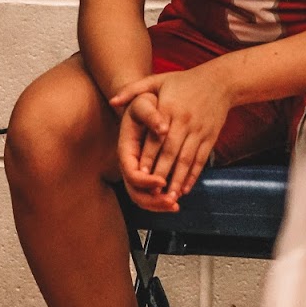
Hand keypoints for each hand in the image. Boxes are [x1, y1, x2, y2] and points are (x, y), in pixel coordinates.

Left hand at [111, 66, 230, 202]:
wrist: (220, 80)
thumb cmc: (184, 81)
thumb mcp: (158, 80)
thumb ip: (133, 89)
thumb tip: (112, 101)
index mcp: (169, 108)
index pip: (157, 137)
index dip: (149, 156)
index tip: (140, 173)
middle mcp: (185, 121)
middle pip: (172, 152)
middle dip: (162, 173)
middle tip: (152, 192)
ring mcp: (199, 130)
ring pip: (188, 159)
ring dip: (178, 180)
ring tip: (169, 198)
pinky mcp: (210, 137)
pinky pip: (201, 159)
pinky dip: (194, 176)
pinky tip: (186, 189)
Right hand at [117, 93, 177, 211]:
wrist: (149, 103)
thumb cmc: (146, 102)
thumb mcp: (145, 102)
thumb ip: (151, 114)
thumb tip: (163, 129)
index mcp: (126, 150)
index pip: (131, 173)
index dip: (145, 180)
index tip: (162, 180)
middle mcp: (131, 164)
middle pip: (135, 192)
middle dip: (153, 200)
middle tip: (171, 202)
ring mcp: (140, 170)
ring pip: (144, 197)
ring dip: (159, 204)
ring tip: (176, 205)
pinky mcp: (151, 172)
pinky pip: (154, 193)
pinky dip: (163, 199)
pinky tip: (179, 196)